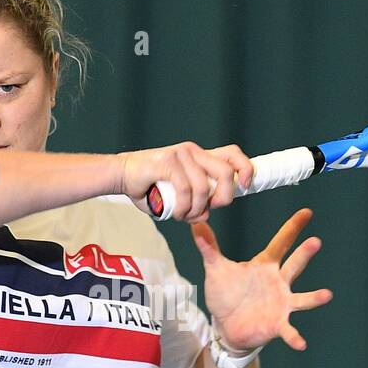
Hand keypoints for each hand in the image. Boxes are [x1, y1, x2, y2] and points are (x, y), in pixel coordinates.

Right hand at [118, 142, 253, 221]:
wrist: (121, 175)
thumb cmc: (149, 187)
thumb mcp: (178, 197)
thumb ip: (194, 205)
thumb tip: (206, 215)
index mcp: (200, 156)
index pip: (232, 154)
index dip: (245, 168)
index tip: (245, 187)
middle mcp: (193, 151)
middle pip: (226, 172)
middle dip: (224, 198)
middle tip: (209, 210)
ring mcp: (180, 154)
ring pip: (204, 187)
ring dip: (196, 210)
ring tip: (184, 216)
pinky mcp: (167, 162)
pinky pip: (185, 189)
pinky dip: (184, 208)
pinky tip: (177, 214)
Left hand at [191, 208, 332, 352]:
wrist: (226, 325)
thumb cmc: (226, 294)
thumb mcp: (216, 269)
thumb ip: (208, 247)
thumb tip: (196, 224)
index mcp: (265, 265)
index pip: (281, 242)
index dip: (293, 227)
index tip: (307, 212)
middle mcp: (278, 282)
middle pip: (294, 265)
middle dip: (304, 254)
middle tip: (315, 241)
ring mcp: (281, 304)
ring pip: (301, 299)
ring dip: (314, 298)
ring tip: (327, 295)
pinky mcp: (277, 324)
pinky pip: (289, 331)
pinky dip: (295, 337)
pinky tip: (301, 343)